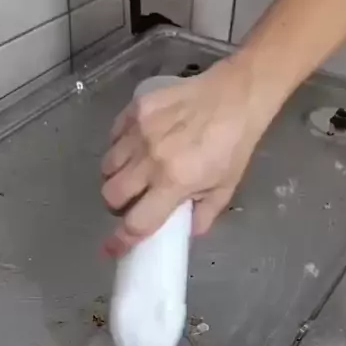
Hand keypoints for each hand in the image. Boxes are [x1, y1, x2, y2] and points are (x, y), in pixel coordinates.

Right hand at [101, 55, 271, 255]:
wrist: (237, 96)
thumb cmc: (234, 145)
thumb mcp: (225, 188)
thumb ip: (203, 215)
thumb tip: (186, 231)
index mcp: (174, 182)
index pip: (137, 222)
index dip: (121, 240)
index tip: (112, 249)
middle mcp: (151, 159)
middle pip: (111, 195)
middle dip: (118, 206)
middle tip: (132, 202)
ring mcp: (140, 132)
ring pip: (108, 167)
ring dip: (116, 178)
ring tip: (133, 175)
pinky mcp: (137, 109)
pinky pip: (113, 137)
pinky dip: (119, 149)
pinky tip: (135, 149)